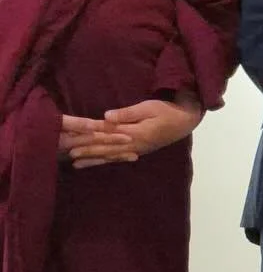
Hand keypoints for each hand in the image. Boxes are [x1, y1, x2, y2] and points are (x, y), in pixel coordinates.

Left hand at [67, 97, 204, 168]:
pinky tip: (98, 163)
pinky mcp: (139, 150)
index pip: (106, 135)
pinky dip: (107, 161)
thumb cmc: (167, 110)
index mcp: (134, 133)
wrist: (185, 121)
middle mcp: (133, 144)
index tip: (73, 138)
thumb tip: (106, 116)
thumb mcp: (149, 107)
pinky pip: (119, 158)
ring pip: (110, 156)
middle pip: (105, 148)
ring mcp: (136, 149)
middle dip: (86, 151)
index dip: (89, 137)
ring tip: (76, 164)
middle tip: (68, 154)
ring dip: (93, 159)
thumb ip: (128, 113)